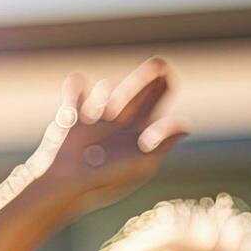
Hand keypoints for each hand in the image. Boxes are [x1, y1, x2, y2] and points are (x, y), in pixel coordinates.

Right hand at [34, 57, 189, 211]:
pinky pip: (75, 94)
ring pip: (105, 92)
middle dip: (144, 79)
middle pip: (135, 93)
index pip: (155, 104)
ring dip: (106, 91)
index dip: (163, 88)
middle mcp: (118, 124)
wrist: (65, 186)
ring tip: (101, 103)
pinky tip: (78, 83)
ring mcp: (95, 120)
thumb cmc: (105, 180)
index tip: (167, 77)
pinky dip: (75, 89)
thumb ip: (162, 144)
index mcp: (137, 135)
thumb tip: (185, 126)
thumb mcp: (141, 165)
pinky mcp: (72, 118)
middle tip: (158, 64)